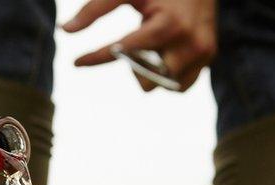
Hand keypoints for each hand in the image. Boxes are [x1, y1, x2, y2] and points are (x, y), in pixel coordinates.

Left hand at [63, 0, 216, 91]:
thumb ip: (96, 8)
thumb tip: (65, 30)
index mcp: (168, 23)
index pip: (125, 51)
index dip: (97, 57)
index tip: (76, 62)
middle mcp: (188, 42)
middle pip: (145, 78)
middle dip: (133, 64)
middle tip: (131, 45)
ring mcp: (202, 52)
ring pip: (163, 84)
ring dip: (150, 70)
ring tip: (151, 46)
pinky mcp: (209, 57)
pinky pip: (179, 85)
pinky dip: (167, 75)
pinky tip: (164, 55)